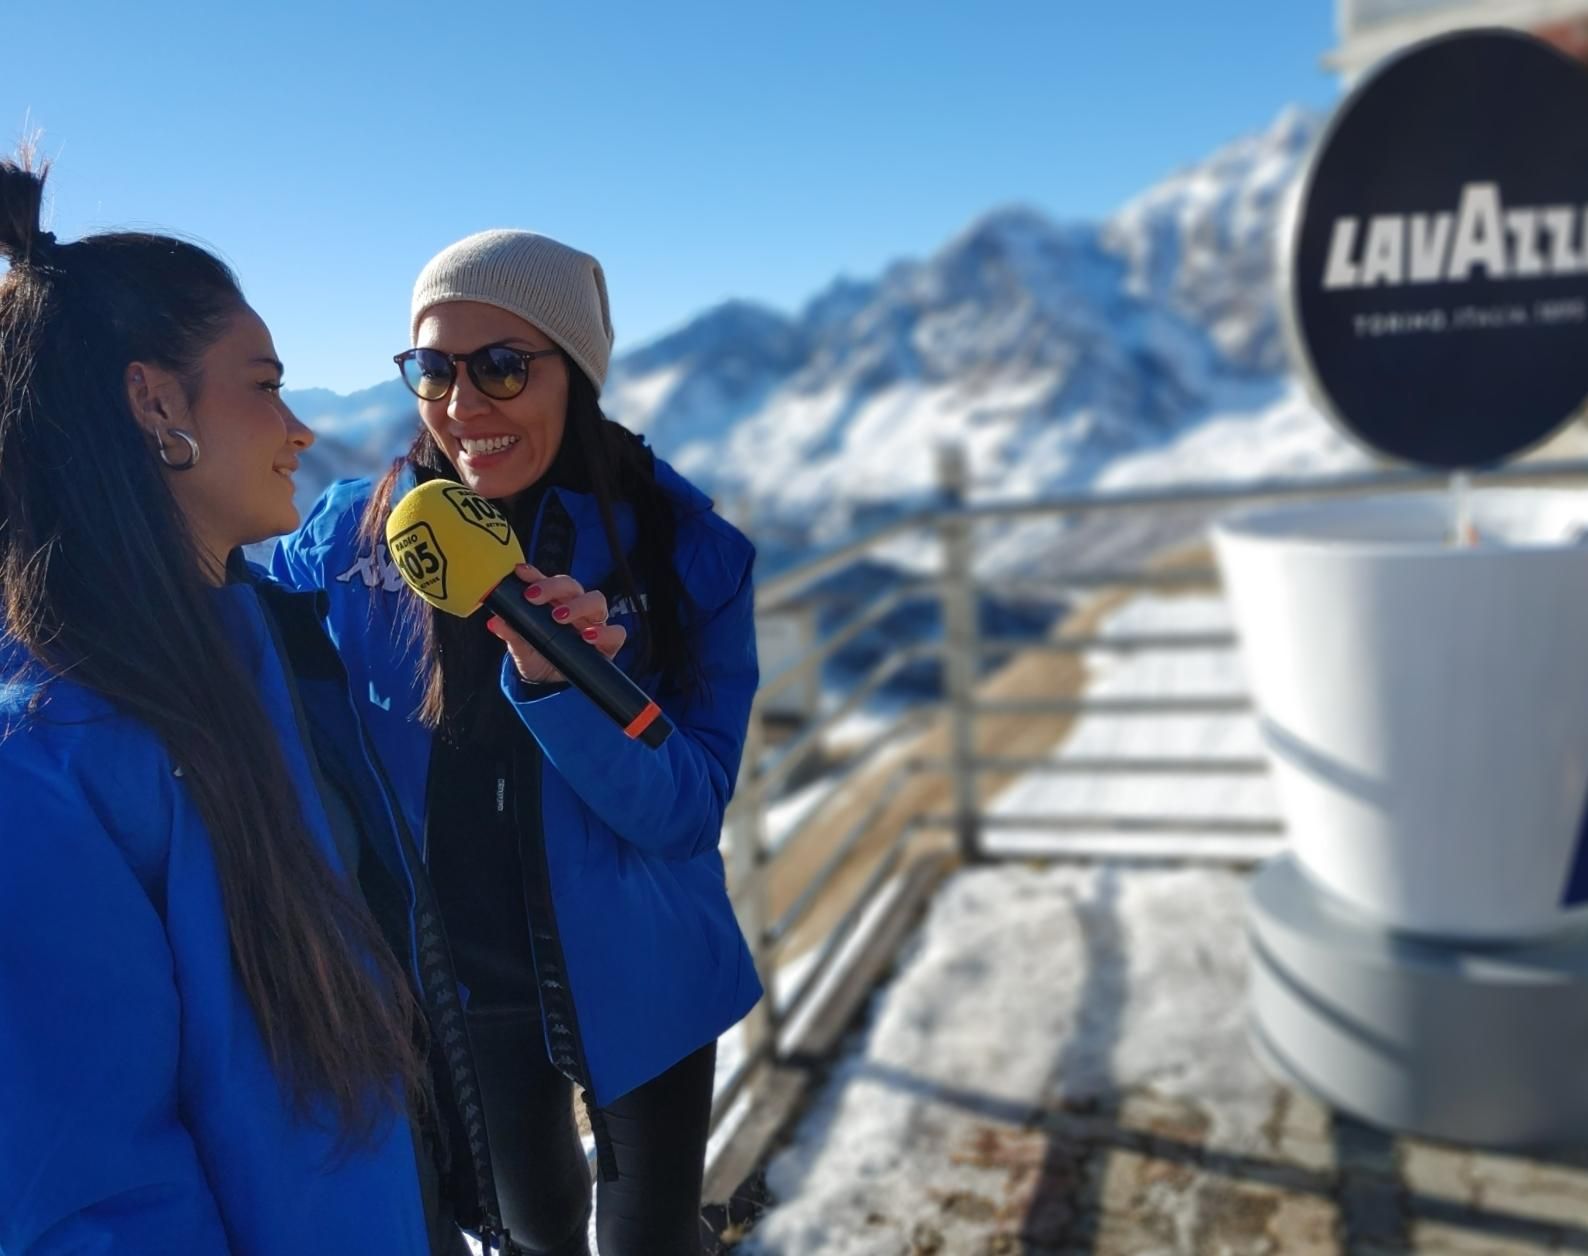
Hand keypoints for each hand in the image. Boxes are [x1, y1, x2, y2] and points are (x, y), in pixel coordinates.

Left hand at [486, 564, 627, 684]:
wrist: (551, 686)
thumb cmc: (538, 658)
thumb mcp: (521, 648)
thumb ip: (511, 633)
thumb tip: (495, 622)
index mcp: (553, 602)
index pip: (547, 581)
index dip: (535, 573)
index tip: (521, 572)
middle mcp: (575, 607)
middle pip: (572, 585)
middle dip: (553, 587)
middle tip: (534, 597)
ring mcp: (594, 623)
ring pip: (596, 600)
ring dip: (578, 605)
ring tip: (559, 617)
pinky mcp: (609, 642)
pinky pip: (616, 632)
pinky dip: (604, 632)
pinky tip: (588, 637)